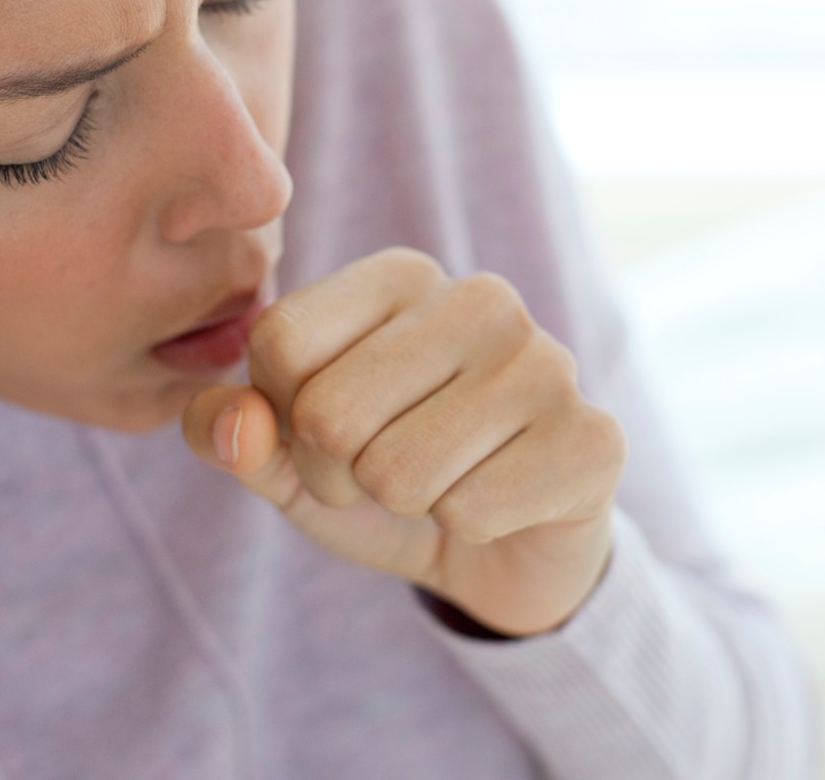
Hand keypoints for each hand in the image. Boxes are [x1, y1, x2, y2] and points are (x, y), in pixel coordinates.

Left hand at [182, 247, 627, 637]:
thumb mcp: (291, 459)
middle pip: (329, 411)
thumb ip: (232, 432)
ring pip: (399, 470)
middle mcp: (480, 297)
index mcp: (401, 275)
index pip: (279, 341)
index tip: (328, 434)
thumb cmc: (388, 479)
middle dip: (338, 475)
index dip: (281, 419)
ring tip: (442, 485)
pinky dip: (469, 529)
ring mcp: (546, 361)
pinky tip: (502, 503)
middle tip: (387, 474)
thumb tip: (231, 425)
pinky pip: (472, 510)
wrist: (508, 548)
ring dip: (405, 506)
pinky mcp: (593, 436)